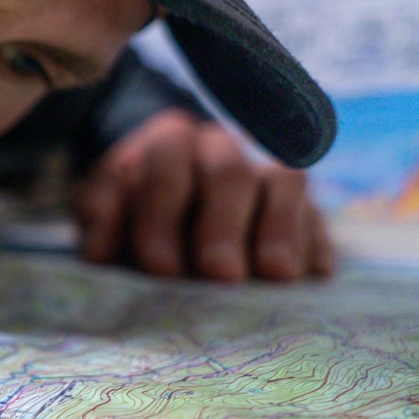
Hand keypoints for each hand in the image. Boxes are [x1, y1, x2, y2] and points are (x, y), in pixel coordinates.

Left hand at [72, 109, 334, 281]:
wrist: (169, 198)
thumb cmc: (131, 209)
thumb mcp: (103, 208)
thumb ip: (100, 220)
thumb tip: (101, 251)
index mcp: (166, 143)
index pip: (166, 164)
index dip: (162, 215)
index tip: (160, 268)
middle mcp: (220, 148)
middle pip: (228, 172)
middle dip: (222, 225)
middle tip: (219, 274)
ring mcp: (265, 172)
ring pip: (283, 181)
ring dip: (278, 229)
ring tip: (274, 275)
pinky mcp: (302, 204)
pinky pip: (317, 212)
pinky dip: (314, 242)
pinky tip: (311, 274)